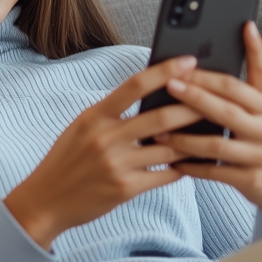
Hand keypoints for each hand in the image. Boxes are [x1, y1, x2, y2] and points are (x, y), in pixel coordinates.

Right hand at [4, 57, 201, 248]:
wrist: (46, 200)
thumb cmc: (67, 160)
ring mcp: (116, 164)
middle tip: (216, 98)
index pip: (135, 84)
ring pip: (169, 148)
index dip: (165, 71)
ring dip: (194, 140)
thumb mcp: (82, 128)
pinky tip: (193, 163)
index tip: (188, 61)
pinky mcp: (125, 189)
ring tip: (213, 131)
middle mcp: (106, 137)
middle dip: (193, 107)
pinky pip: (164, 175)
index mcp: (95, 115)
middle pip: (160, 117)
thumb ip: (111, 113)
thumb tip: (148, 96)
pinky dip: (182, 168)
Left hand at [154, 21, 261, 215]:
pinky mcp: (252, 181)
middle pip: (226, 110)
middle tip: (168, 86)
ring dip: (184, 138)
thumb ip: (257, 69)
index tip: (182, 64)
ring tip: (158, 132)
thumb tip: (247, 26)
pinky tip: (173, 161)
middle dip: (195, 98)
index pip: (235, 86)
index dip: (208, 76)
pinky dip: (192, 167)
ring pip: (216, 145)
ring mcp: (260, 156)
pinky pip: (215, 173)